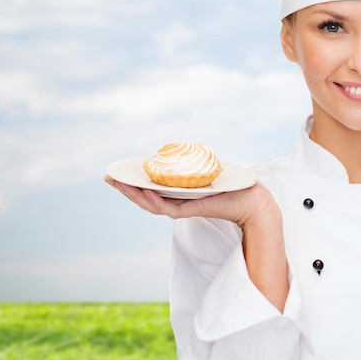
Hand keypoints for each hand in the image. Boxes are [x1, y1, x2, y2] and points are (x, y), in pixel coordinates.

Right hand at [104, 177, 279, 228]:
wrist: (251, 199)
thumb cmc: (231, 185)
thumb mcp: (206, 170)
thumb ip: (192, 164)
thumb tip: (181, 148)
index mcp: (178, 196)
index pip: (149, 191)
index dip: (131, 185)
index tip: (114, 175)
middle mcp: (177, 203)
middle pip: (144, 199)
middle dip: (125, 189)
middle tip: (108, 178)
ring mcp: (183, 208)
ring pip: (152, 205)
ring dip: (134, 194)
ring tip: (120, 183)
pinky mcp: (192, 210)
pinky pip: (169, 208)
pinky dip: (156, 199)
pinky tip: (146, 188)